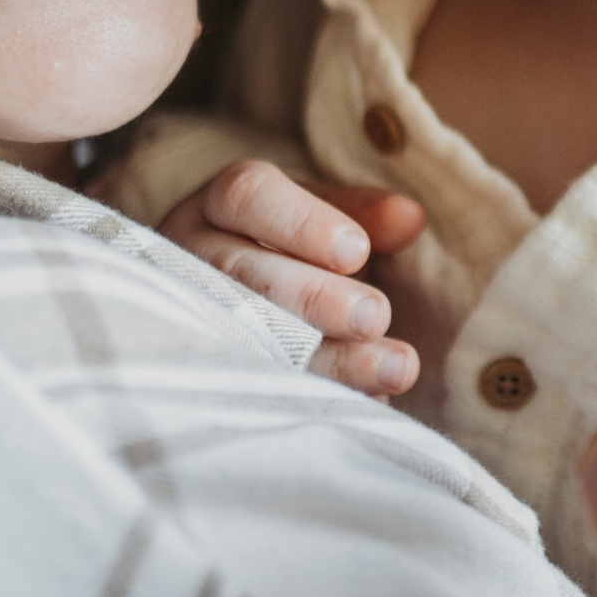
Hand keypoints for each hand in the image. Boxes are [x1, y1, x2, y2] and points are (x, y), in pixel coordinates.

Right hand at [158, 159, 426, 397]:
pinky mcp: (201, 374)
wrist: (228, 302)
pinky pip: (251, 391)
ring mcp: (187, 318)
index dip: (302, 223)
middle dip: (314, 298)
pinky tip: (369, 399)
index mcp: (219, 204)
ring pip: (247, 340)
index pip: (247, 196)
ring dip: (328, 358)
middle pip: (240, 272)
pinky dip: (316, 398)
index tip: (357, 251)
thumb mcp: (319, 219)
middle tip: (375, 316)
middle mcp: (190, 256)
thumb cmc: (286, 247)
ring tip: (394, 367)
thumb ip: (361, 214)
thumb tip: (409, 218)